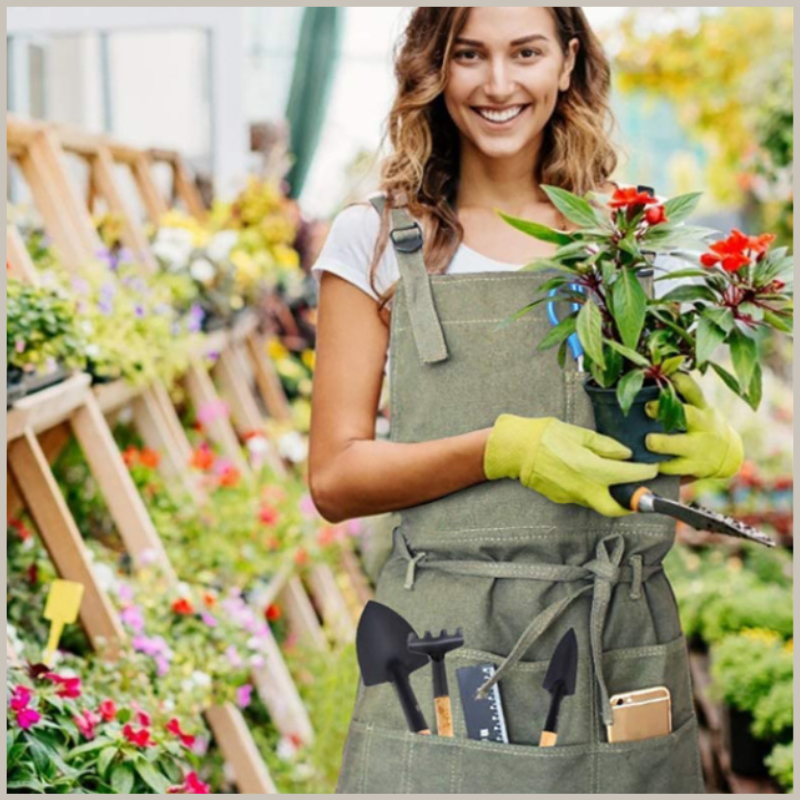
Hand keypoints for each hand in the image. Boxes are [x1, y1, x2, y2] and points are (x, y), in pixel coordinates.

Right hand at [484, 415, 657, 516]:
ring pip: (599, 503)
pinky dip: (592, 491)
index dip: (645, 473)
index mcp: (592, 469)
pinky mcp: (562, 498)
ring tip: (616, 481)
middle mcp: (585, 488)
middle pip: (616, 508)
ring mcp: (572, 496)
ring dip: (611, 496)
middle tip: (639, 493)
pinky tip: (591, 478)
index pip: (628, 476)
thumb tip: (625, 454)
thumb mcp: (579, 434)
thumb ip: (606, 446)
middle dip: (631, 505)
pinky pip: (583, 497)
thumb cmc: (546, 436)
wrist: (516, 449)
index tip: (653, 469)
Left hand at [645, 373, 743, 479]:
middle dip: (668, 411)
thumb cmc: (704, 427)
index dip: (681, 382)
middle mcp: (702, 425)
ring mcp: (699, 447)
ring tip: (649, 441)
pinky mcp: (694, 466)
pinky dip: (661, 465)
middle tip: (648, 407)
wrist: (728, 456)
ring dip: (664, 443)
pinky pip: (676, 467)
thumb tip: (655, 376)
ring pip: (682, 445)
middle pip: (688, 415)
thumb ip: (683, 397)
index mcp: (702, 409)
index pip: (694, 391)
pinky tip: (648, 463)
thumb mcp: (700, 409)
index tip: (668, 375)